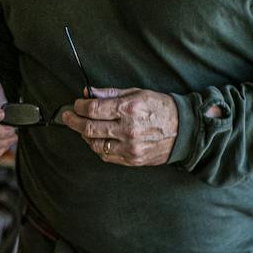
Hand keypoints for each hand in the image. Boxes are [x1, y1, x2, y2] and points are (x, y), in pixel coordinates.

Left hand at [61, 88, 177, 166]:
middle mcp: (128, 129)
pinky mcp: (132, 160)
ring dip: (84, 136)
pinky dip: (97, 147)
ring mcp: (130, 147)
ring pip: (95, 144)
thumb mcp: (138, 93)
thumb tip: (89, 93)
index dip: (79, 107)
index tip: (75, 105)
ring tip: (83, 128)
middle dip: (73, 121)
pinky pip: (106, 156)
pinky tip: (96, 139)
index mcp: (129, 109)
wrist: (185, 130)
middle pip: (89, 128)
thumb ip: (111, 93)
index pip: (93, 109)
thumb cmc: (161, 108)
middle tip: (68, 117)